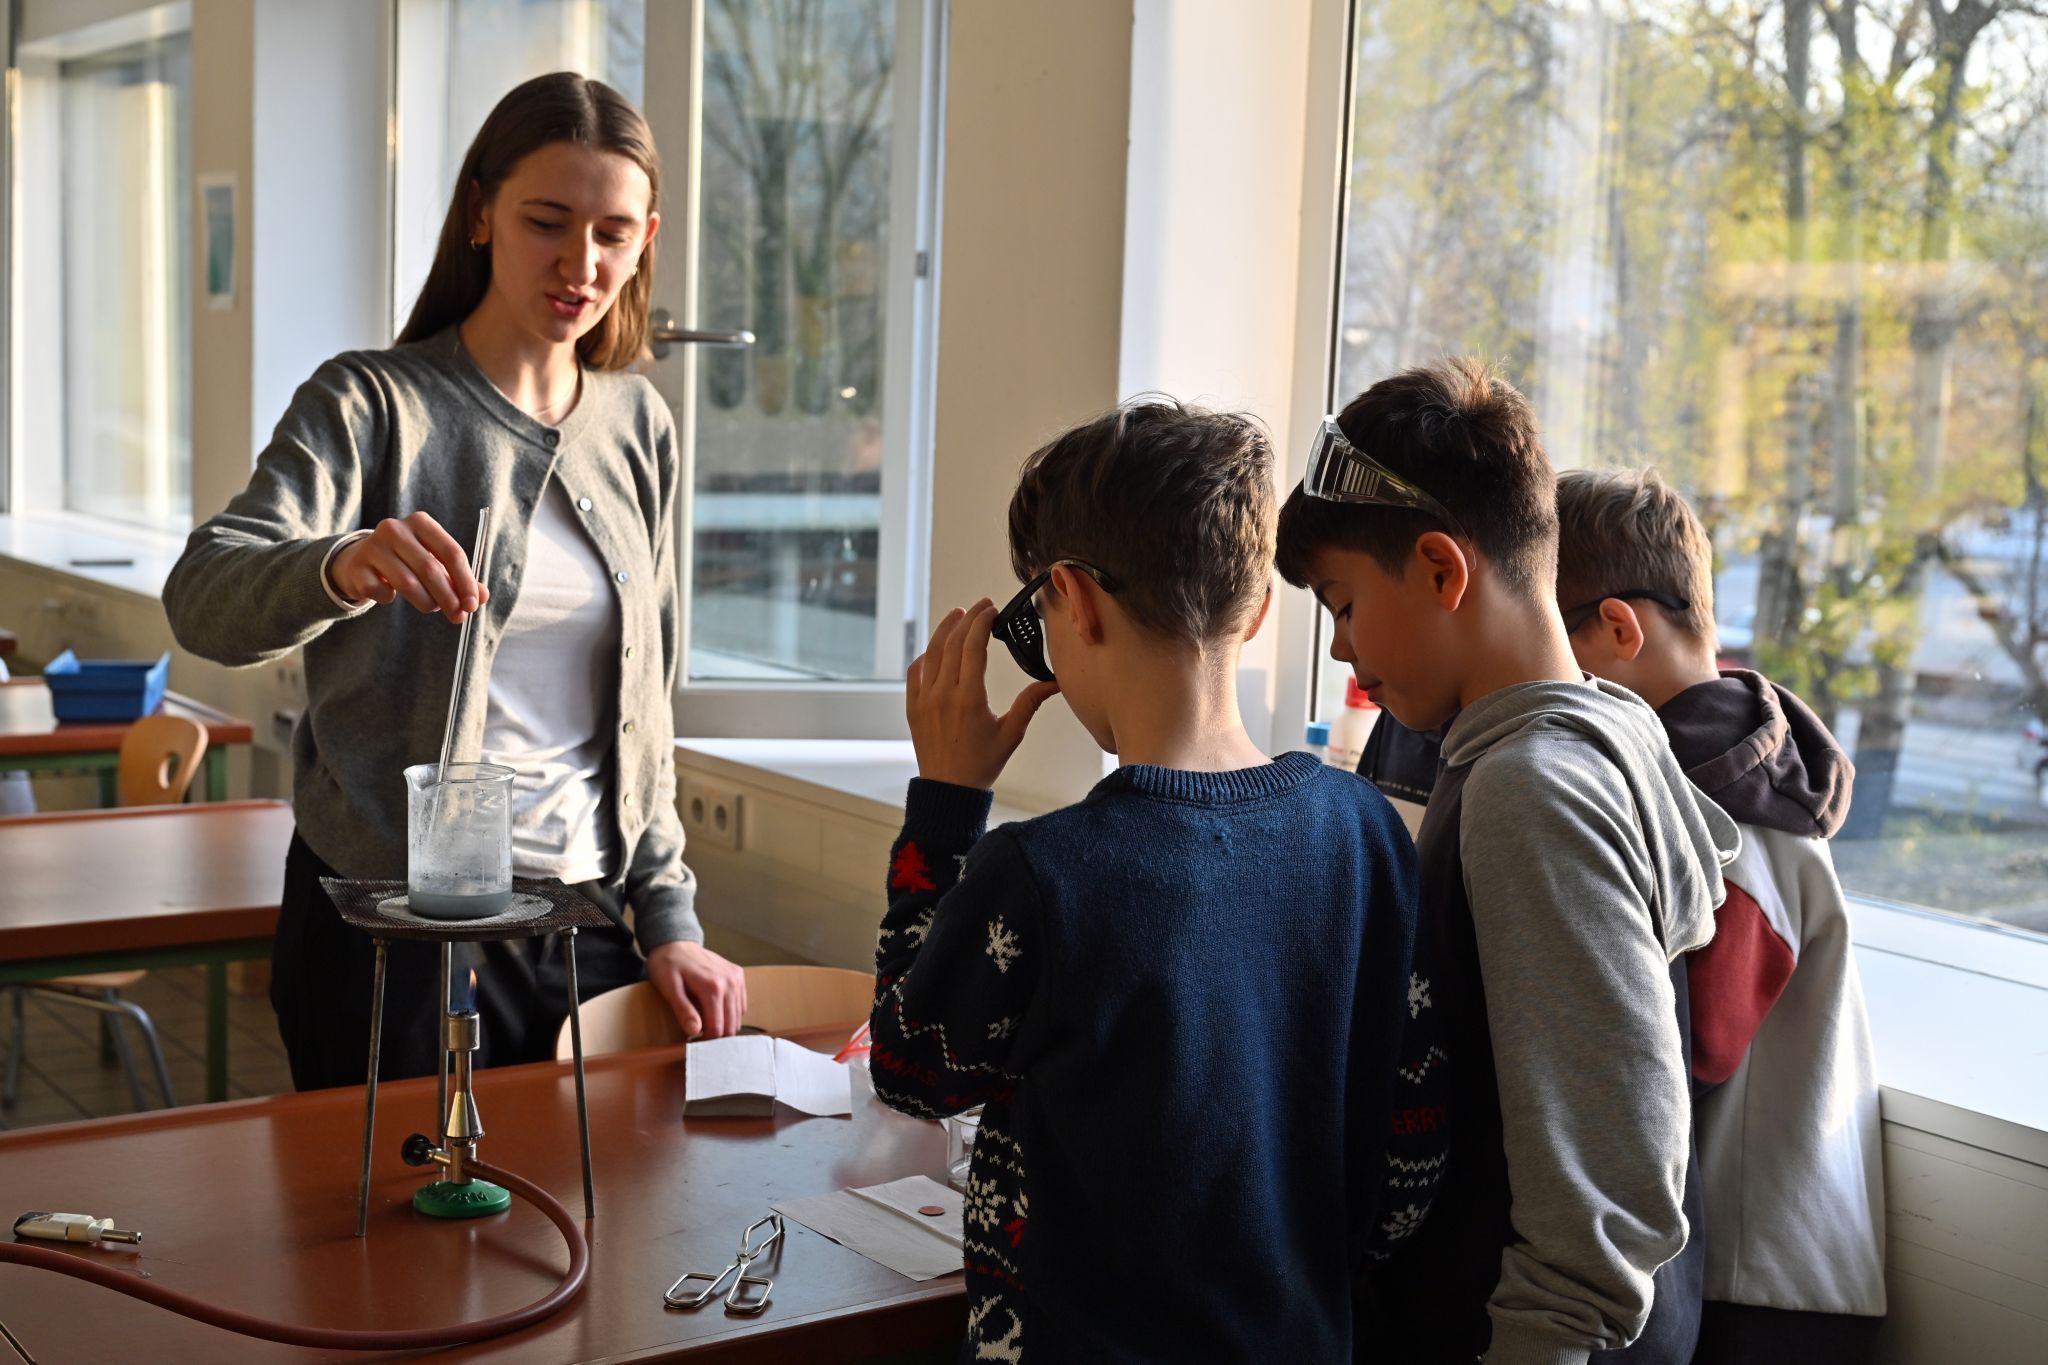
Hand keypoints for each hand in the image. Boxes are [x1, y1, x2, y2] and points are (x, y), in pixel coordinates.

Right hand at [328, 512, 490, 623]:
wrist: (361, 560)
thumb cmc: (407, 561)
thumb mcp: (435, 563)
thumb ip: (460, 578)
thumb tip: (482, 597)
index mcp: (421, 522)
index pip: (451, 552)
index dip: (465, 581)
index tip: (473, 604)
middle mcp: (395, 529)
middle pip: (430, 569)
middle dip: (448, 598)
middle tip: (458, 617)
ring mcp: (373, 546)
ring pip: (408, 583)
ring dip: (426, 602)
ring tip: (431, 607)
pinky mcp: (358, 567)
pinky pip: (383, 592)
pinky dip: (391, 599)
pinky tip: (391, 594)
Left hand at [645, 940, 746, 1038]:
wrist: (676, 943)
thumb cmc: (668, 966)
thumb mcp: (669, 988)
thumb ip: (683, 1010)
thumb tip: (694, 1031)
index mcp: (713, 987)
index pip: (717, 1028)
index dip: (706, 1041)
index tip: (694, 1043)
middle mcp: (730, 982)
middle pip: (731, 1025)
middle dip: (717, 1036)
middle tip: (700, 1037)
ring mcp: (736, 978)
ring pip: (738, 1016)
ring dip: (725, 1025)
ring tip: (707, 1024)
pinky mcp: (738, 975)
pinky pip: (740, 1004)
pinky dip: (731, 1013)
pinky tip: (716, 1012)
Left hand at [906, 600, 1059, 789]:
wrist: (948, 790)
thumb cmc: (981, 765)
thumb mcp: (1011, 734)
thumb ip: (1030, 703)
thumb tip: (1054, 682)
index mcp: (969, 698)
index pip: (973, 647)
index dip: (982, 623)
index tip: (991, 609)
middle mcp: (943, 694)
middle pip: (953, 643)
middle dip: (967, 619)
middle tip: (981, 606)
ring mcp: (924, 699)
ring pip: (932, 652)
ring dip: (945, 630)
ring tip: (957, 615)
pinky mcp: (913, 706)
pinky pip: (916, 671)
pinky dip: (926, 654)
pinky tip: (936, 648)